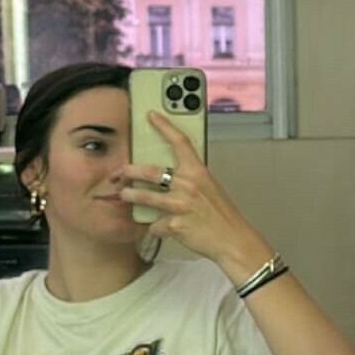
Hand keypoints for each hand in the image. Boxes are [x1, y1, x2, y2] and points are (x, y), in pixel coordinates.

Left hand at [119, 110, 272, 283]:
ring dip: (131, 195)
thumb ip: (190, 178)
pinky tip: (156, 227)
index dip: (164, 126)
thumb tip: (169, 174)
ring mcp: (181, 205)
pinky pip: (154, 223)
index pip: (180, 141)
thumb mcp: (209, 187)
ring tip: (125, 194)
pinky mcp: (175, 225)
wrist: (232, 239)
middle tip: (121, 172)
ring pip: (145, 196)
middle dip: (130, 171)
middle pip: (150, 171)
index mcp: (198, 171)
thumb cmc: (221, 213)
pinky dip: (153, 226)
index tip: (151, 115)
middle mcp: (188, 185)